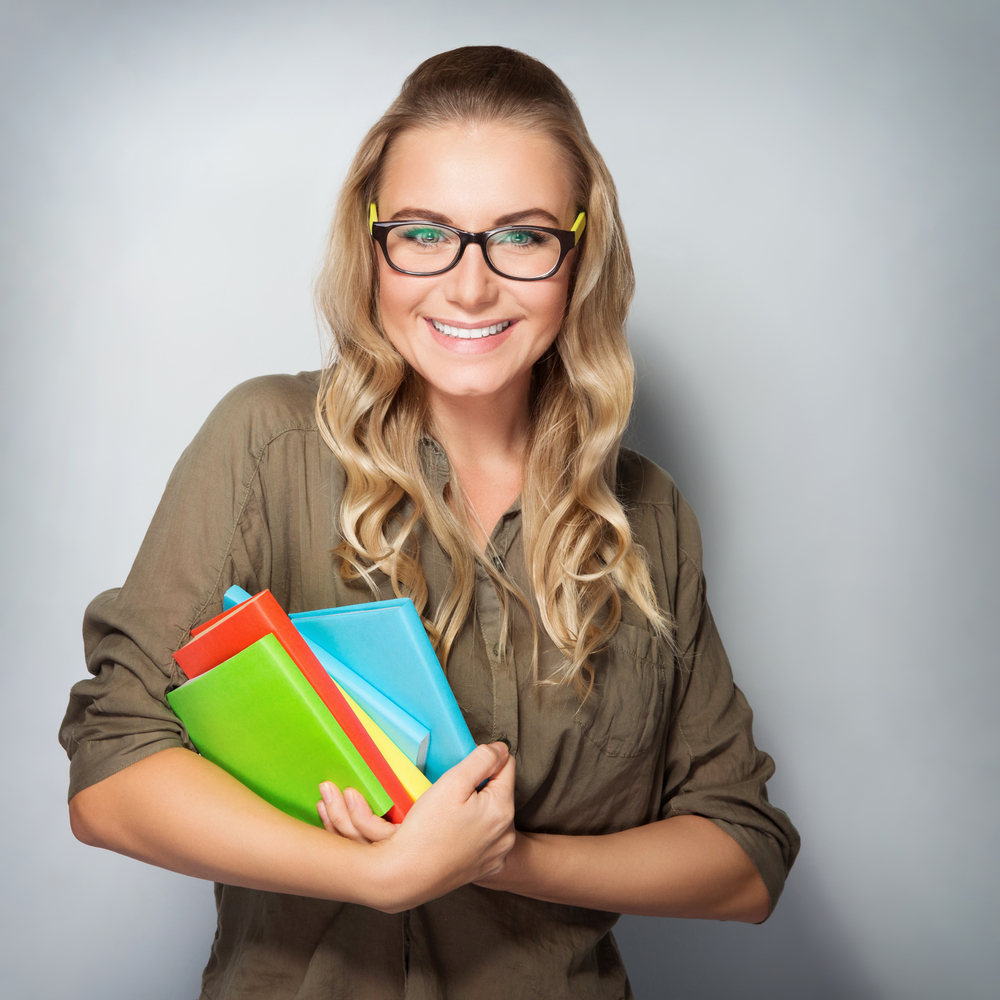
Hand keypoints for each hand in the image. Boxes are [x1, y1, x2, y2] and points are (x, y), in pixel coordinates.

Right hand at [318, 742, 515, 910]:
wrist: (406, 875)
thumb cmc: (426, 828)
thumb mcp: (453, 782)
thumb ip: (481, 760)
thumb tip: (500, 749)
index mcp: (502, 808)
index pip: (507, 766)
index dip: (486, 761)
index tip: (464, 770)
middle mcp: (507, 834)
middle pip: (501, 792)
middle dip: (482, 787)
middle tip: (453, 796)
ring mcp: (499, 854)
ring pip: (495, 816)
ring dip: (480, 810)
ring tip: (452, 816)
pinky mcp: (487, 868)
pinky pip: (489, 840)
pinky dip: (477, 833)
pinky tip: (456, 835)